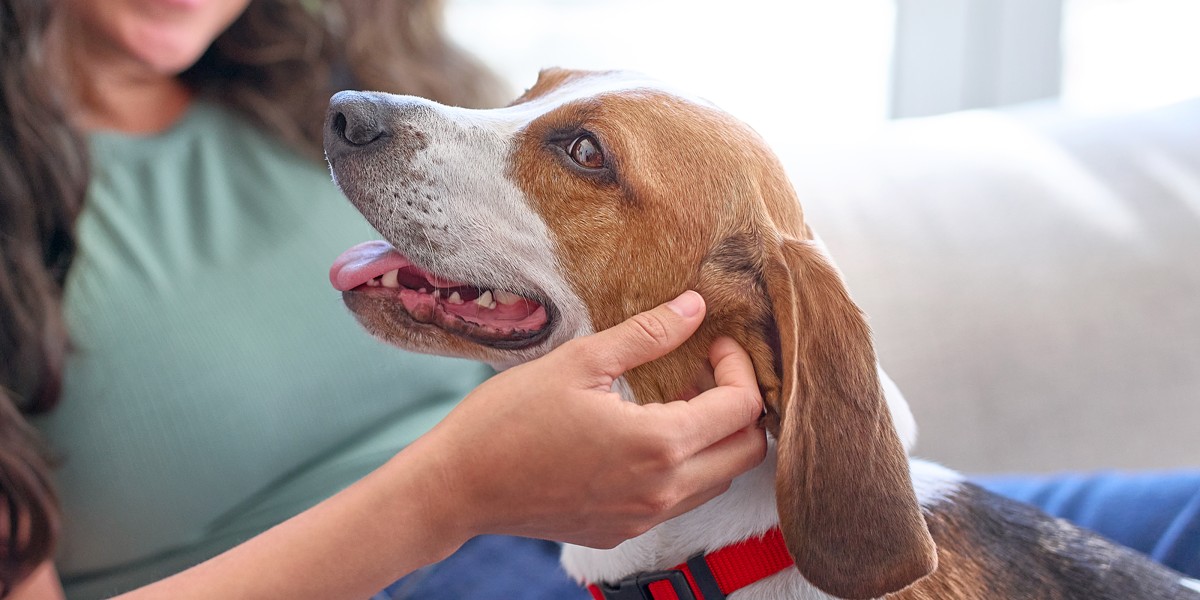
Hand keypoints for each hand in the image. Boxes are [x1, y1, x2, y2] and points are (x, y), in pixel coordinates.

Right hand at [413, 290, 766, 548]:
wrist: (458, 486)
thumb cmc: (509, 419)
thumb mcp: (581, 361)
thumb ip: (647, 335)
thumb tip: (695, 307)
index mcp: (658, 445)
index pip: (742, 409)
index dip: (740, 368)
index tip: (714, 343)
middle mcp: (662, 492)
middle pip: (747, 453)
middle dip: (740, 405)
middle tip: (706, 370)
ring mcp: (644, 519)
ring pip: (717, 480)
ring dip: (715, 438)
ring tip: (678, 398)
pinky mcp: (623, 532)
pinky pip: (680, 500)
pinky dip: (685, 466)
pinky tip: (647, 433)